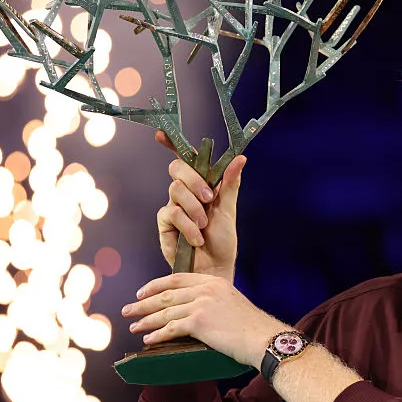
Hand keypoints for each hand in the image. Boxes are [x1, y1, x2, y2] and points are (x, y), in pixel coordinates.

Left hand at [122, 272, 289, 368]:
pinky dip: (157, 334)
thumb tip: (193, 312)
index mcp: (213, 281)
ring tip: (133, 326)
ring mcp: (201, 304)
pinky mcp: (199, 322)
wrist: (262, 337)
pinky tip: (148, 339)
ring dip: (146, 320)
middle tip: (128, 310)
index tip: (141, 292)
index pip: (177, 278)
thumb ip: (212, 301)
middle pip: (166, 294)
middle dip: (143, 303)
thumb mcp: (231, 303)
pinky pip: (171, 329)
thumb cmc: (250, 326)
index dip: (155, 285)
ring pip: (165, 312)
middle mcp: (205, 289)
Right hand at [155, 130, 245, 281]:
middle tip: (209, 198)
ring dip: (194, 209)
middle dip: (194, 180)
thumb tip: (241, 158)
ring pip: (176, 190)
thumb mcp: (228, 210)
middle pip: (177, 169)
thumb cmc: (222, 240)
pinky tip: (196, 238)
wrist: (213, 268)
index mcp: (202, 184)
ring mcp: (173, 206)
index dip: (172, 144)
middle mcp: (185, 192)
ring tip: (204, 226)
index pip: (186, 159)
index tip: (160, 133)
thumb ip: (230, 184)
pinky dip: (187, 225)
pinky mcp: (165, 223)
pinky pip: (171, 213)